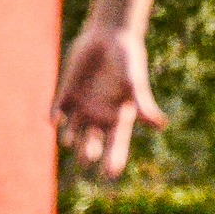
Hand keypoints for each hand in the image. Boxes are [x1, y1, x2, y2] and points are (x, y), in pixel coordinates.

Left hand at [51, 25, 166, 178]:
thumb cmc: (127, 59)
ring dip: (69, 137)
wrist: (108, 38)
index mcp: (118, 118)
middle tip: (88, 157)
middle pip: (92, 144)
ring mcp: (80, 108)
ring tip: (69, 140)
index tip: (110, 175)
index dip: (113, 160)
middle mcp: (98, 118)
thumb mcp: (134, 82)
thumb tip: (160, 125)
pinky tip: (54, 120)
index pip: (116, 145)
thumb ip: (143, 103)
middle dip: (88, 152)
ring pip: (71, 132)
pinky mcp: (65, 95)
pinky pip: (57, 112)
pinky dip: (55, 117)